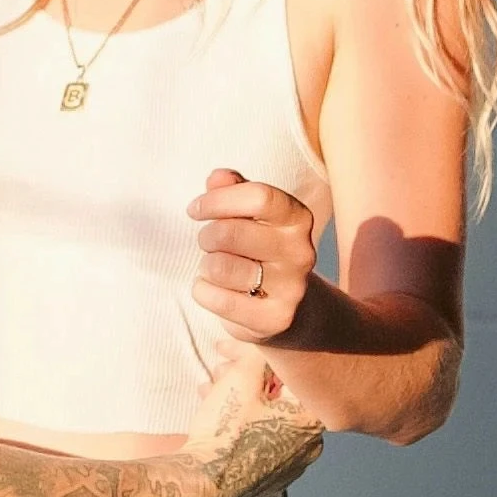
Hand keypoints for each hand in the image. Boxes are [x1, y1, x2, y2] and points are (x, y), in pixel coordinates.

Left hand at [188, 169, 319, 348]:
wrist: (287, 305)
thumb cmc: (258, 248)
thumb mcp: (250, 215)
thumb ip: (234, 190)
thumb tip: (218, 177)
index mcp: (297, 218)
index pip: (258, 197)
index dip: (218, 200)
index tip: (196, 209)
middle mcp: (300, 252)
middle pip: (230, 233)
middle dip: (206, 236)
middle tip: (207, 243)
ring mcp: (291, 288)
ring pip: (220, 267)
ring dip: (206, 266)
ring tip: (215, 268)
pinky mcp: (275, 319)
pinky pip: (218, 300)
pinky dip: (203, 292)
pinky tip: (214, 290)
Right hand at [193, 338, 317, 496]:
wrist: (200, 485)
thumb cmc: (225, 433)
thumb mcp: (242, 379)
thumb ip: (259, 350)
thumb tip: (266, 335)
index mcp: (310, 419)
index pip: (295, 372)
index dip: (263, 353)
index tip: (239, 346)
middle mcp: (309, 444)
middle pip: (280, 394)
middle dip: (247, 373)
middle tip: (221, 362)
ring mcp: (290, 465)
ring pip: (268, 416)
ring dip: (240, 394)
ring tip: (212, 385)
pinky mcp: (270, 477)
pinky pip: (261, 438)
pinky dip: (242, 420)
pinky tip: (214, 409)